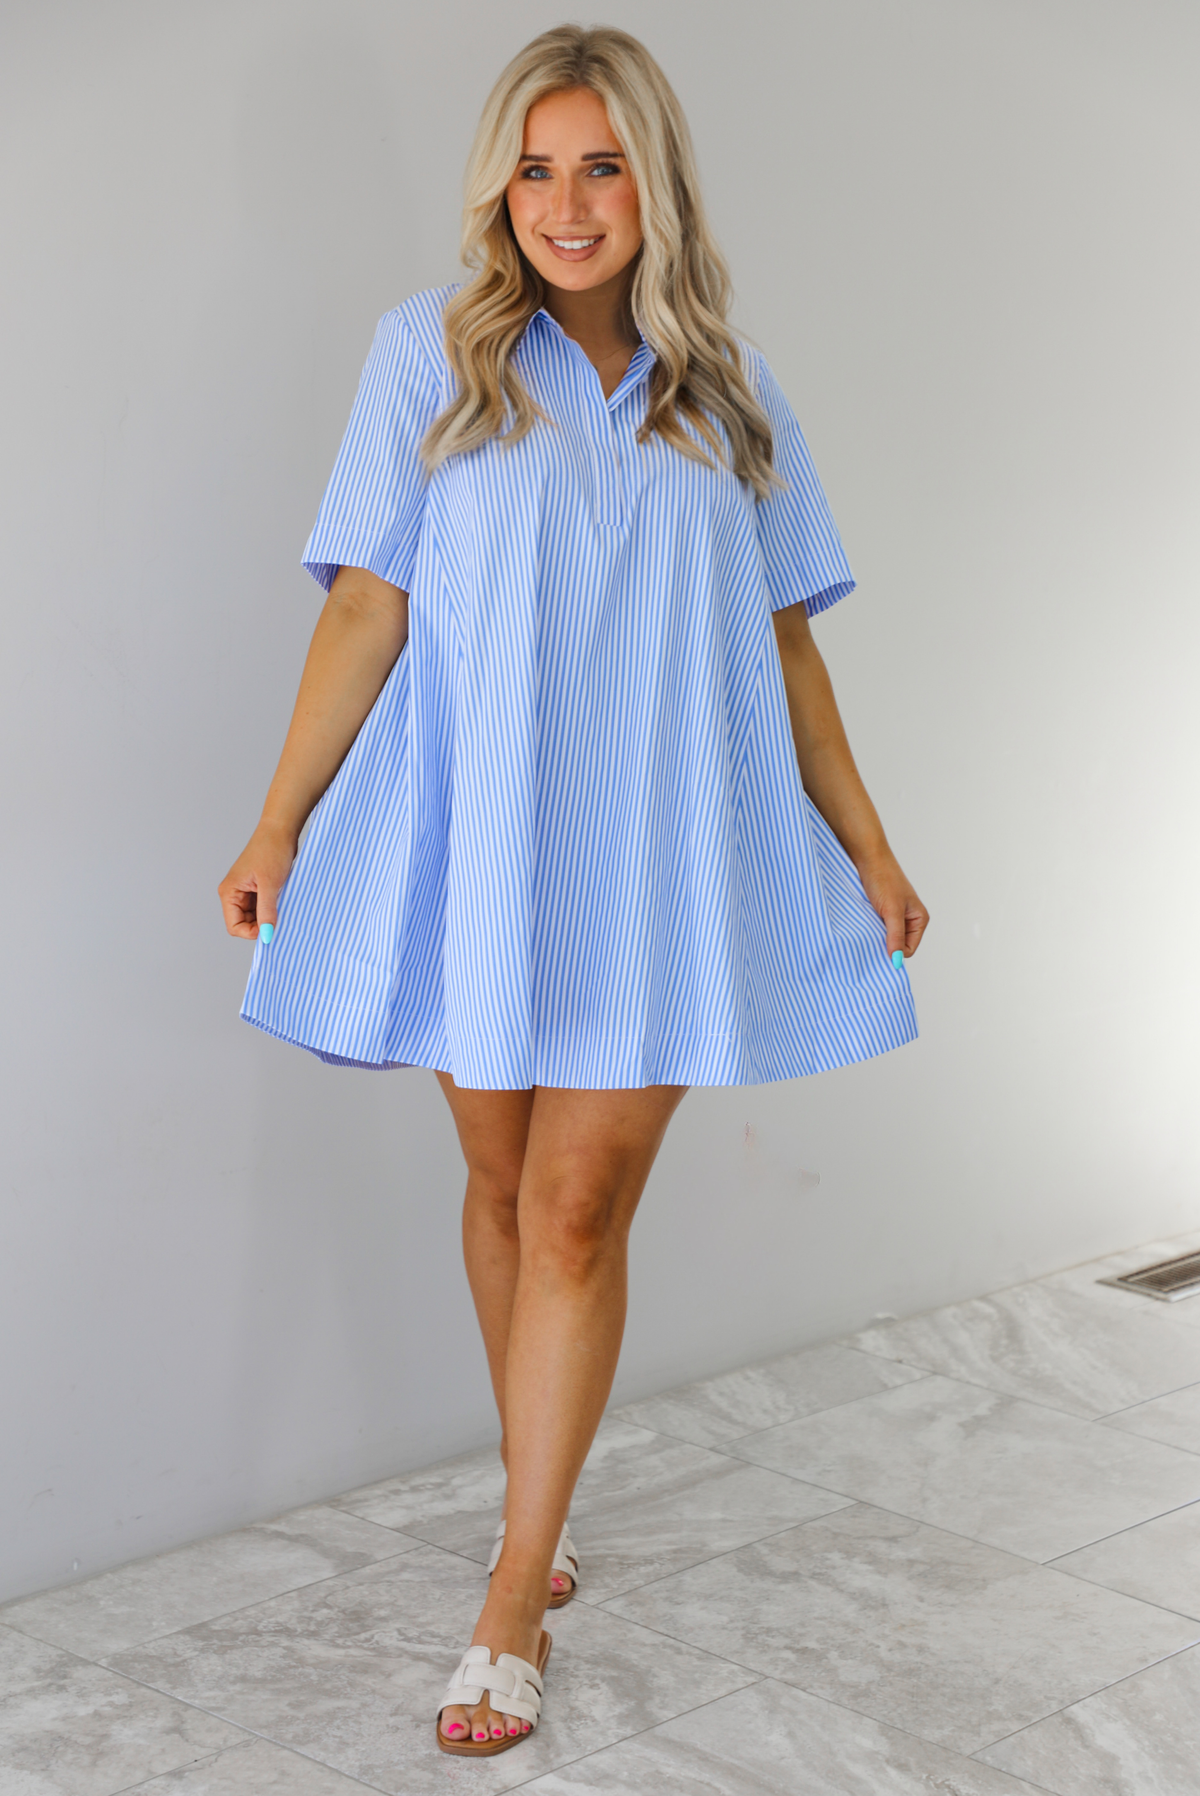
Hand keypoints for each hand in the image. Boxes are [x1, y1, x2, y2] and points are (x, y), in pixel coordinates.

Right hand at [218, 820, 297, 940]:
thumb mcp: (270, 884)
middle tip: (279, 915)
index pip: (234, 927)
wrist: (281, 830)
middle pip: (244, 924)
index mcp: (229, 892)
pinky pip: (262, 907)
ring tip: (281, 903)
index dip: (252, 932)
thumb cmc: (271, 850)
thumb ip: (267, 911)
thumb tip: (267, 935)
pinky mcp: (257, 888)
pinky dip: (272, 908)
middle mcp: (234, 893)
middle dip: (261, 924)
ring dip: (268, 916)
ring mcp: (245, 891)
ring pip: (255, 917)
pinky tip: (282, 900)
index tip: (272, 927)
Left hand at [855, 850, 928, 961]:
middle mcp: (909, 920)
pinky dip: (869, 927)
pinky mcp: (881, 912)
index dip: (894, 950)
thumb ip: (895, 936)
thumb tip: (896, 961)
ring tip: (868, 923)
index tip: (879, 944)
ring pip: (885, 937)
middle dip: (884, 943)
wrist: (868, 858)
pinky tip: (864, 920)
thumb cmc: (884, 879)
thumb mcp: (891, 911)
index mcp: (919, 920)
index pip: (908, 950)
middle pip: (896, 945)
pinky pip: (876, 928)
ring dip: (875, 934)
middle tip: (872, 932)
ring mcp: (894, 916)